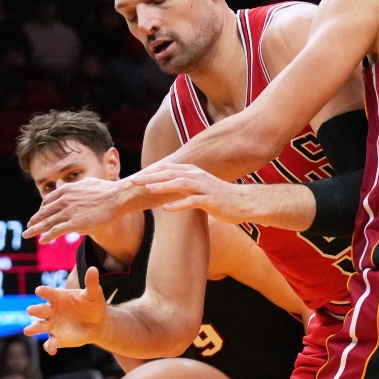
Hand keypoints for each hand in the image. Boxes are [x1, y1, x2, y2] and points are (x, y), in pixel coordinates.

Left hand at [23, 177, 138, 242]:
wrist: (116, 198)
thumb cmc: (107, 190)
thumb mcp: (89, 182)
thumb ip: (81, 185)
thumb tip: (81, 184)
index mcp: (66, 190)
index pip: (48, 201)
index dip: (42, 209)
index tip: (39, 215)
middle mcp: (64, 200)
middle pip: (44, 212)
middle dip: (34, 220)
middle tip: (28, 226)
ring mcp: (68, 212)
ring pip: (46, 223)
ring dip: (35, 230)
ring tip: (27, 234)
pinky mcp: (74, 224)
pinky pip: (56, 231)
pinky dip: (47, 236)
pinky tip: (42, 241)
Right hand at [25, 267, 108, 353]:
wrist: (98, 323)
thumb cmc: (92, 305)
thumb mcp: (94, 294)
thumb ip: (91, 283)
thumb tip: (93, 269)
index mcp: (57, 297)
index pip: (48, 293)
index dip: (43, 291)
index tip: (39, 290)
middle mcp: (51, 311)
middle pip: (39, 310)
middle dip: (34, 310)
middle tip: (31, 310)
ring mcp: (52, 325)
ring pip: (38, 326)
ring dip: (33, 328)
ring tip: (27, 331)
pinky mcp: (56, 338)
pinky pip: (50, 343)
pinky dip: (49, 346)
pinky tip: (52, 349)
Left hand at [131, 164, 255, 223]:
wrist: (245, 202)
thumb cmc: (222, 197)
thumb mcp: (202, 188)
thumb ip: (187, 185)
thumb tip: (171, 186)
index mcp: (194, 172)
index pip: (168, 169)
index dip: (150, 171)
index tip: (135, 176)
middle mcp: (198, 176)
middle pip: (170, 173)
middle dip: (151, 176)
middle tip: (133, 180)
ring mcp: (204, 188)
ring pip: (180, 184)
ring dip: (163, 186)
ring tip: (147, 189)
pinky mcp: (211, 200)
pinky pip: (192, 201)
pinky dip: (178, 204)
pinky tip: (166, 209)